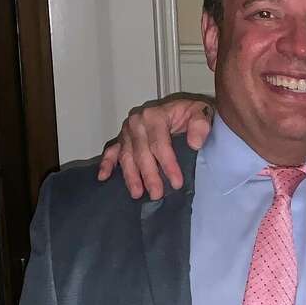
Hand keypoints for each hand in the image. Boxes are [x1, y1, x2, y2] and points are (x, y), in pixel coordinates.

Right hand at [96, 94, 214, 199]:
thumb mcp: (202, 113)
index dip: (168, 164)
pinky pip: (112, 151)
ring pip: (126, 155)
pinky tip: (103, 177)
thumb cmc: (191, 114)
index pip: (159, 144)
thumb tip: (195, 143)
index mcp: (154, 115)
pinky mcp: (122, 138)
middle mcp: (137, 121)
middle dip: (149, 175)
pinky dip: (106, 163)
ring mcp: (127, 130)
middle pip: (141, 152)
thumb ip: (200, 125)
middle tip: (157, 194)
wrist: (184, 110)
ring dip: (130, 175)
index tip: (176, 182)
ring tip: (137, 193)